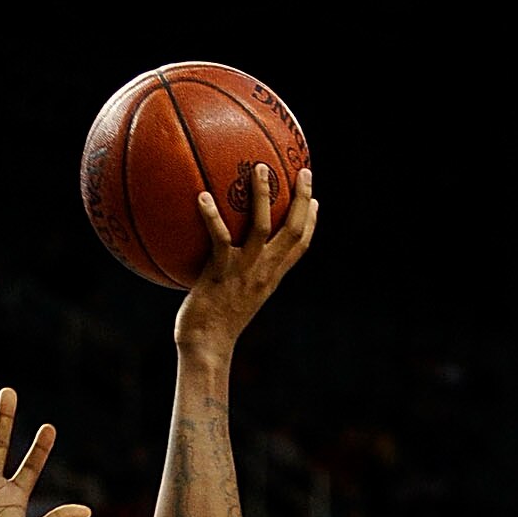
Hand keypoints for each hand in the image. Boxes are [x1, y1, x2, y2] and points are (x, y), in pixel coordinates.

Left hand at [177, 166, 316, 355]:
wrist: (206, 348)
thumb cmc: (214, 326)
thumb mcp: (236, 298)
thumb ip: (239, 274)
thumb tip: (226, 254)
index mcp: (271, 277)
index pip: (300, 246)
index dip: (311, 221)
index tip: (315, 199)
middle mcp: (264, 272)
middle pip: (293, 230)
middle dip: (302, 199)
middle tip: (304, 171)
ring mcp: (244, 271)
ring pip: (262, 227)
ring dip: (263, 195)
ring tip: (259, 168)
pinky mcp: (221, 273)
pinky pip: (219, 237)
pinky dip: (211, 215)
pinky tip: (201, 195)